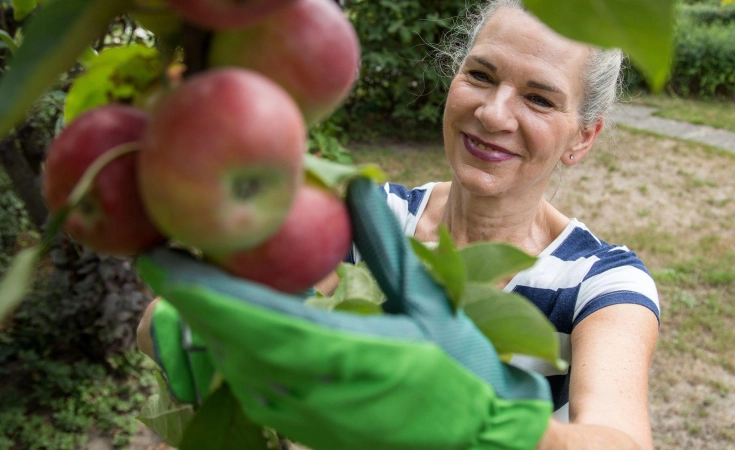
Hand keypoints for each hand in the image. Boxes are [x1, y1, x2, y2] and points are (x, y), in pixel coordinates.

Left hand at [137, 177, 552, 449]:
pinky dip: (231, 345)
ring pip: (232, 362)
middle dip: (192, 295)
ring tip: (191, 275)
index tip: (159, 256)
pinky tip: (231, 319)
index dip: (200, 290)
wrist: (471, 441)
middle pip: (227, 339)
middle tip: (166, 248)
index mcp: (344, 354)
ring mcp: (300, 414)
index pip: (253, 318)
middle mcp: (309, 390)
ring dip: (208, 320)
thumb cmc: (460, 370)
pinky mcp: (299, 426)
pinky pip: (248, 381)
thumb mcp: (428, 301)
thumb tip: (356, 184)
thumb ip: (385, 244)